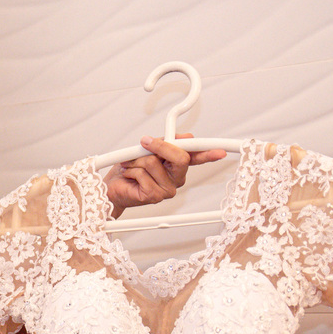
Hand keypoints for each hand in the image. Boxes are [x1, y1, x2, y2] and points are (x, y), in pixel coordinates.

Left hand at [103, 134, 225, 217]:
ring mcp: (166, 189)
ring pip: (154, 162)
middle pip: (180, 157)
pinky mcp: (154, 196)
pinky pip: (143, 173)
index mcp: (177, 166)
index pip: (197, 157)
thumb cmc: (129, 169)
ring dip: (137, 160)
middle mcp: (175, 178)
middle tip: (145, 143)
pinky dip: (132, 170)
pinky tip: (130, 176)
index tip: (220, 150)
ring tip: (131, 165)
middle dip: (160, 146)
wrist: (112, 186)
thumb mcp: (147, 148)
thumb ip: (165, 141)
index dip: (209, 153)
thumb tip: (184, 137)